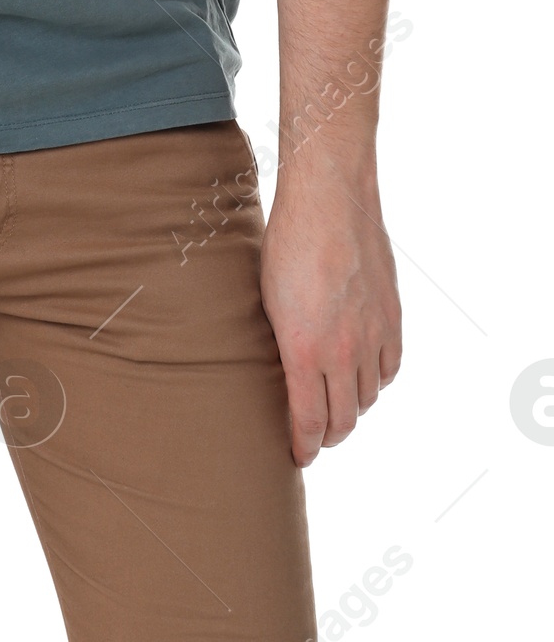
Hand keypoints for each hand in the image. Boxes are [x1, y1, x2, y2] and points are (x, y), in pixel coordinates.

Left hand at [259, 167, 401, 466]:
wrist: (329, 200)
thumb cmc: (284, 241)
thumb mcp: (265, 296)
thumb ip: (280, 340)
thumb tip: (282, 370)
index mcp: (303, 348)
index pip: (309, 421)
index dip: (304, 446)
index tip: (298, 456)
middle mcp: (343, 351)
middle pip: (342, 419)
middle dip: (327, 437)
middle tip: (315, 439)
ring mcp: (372, 335)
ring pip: (367, 397)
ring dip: (352, 409)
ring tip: (336, 406)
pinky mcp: (392, 318)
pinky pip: (389, 369)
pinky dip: (376, 381)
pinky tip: (363, 378)